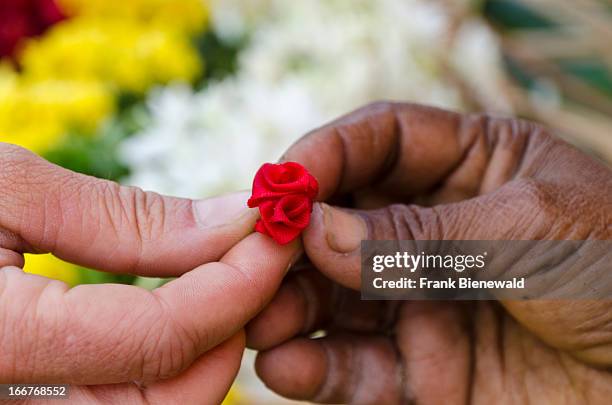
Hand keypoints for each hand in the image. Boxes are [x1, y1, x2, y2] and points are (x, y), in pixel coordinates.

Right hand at [0, 144, 299, 402]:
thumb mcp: (7, 191)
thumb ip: (129, 220)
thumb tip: (237, 221)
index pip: (159, 341)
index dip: (237, 282)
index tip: (276, 230)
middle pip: (167, 399)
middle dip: (230, 325)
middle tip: (255, 258)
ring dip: (203, 348)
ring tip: (218, 277)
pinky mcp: (32, 402)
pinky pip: (116, 404)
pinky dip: (160, 364)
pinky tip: (171, 307)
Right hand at [247, 103, 611, 403]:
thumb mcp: (531, 232)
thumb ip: (421, 235)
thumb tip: (318, 229)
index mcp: (472, 166)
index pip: (380, 141)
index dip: (327, 154)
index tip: (283, 184)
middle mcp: (435, 229)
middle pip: (342, 221)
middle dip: (296, 240)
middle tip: (256, 259)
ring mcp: (423, 299)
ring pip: (335, 297)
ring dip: (290, 308)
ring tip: (261, 320)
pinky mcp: (423, 369)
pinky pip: (357, 367)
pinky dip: (317, 370)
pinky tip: (285, 369)